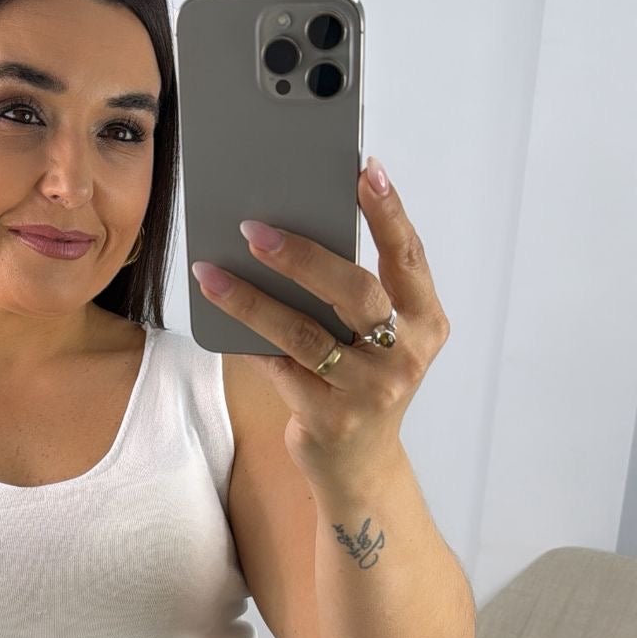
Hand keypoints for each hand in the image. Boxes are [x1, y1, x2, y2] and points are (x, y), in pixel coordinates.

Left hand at [191, 159, 450, 484]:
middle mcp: (405, 356)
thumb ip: (353, 294)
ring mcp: (369, 391)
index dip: (388, 211)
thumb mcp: (376, 338)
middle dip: (302, 256)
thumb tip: (289, 231)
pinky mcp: (330, 419)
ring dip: (252, 300)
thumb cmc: (360, 383)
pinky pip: (278, 369)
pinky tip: (218, 317)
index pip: (408, 256)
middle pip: (354, 291)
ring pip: (304, 334)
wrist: (359, 467)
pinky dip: (247, 342)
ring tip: (211, 273)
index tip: (365, 170)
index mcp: (426, 322)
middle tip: (255, 229)